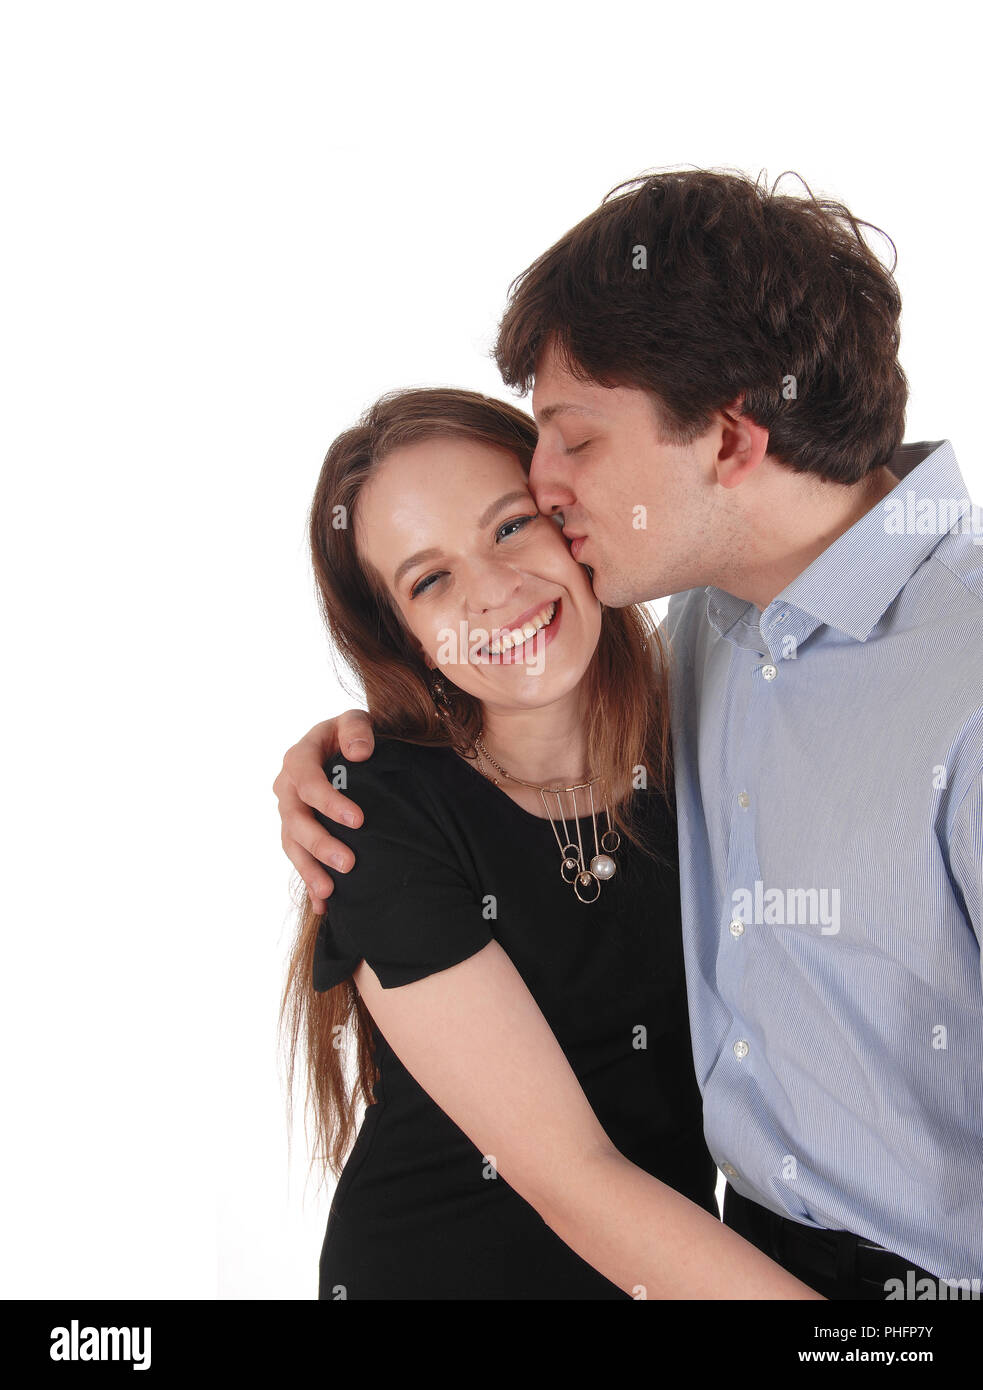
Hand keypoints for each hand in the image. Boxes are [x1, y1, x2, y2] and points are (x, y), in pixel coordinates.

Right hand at [272, 709, 374, 912]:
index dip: (329, 802)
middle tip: (348, 864)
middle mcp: (287, 789)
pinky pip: (299, 859)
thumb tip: (359, 753)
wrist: (346, 748)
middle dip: (320, 844)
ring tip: (330, 893)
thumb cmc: (351, 734)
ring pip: (292, 845)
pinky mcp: (297, 833)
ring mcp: (289, 813)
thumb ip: (356, 729)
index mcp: (298, 759)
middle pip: (296, 820)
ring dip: (309, 870)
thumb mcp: (354, 721)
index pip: (308, 782)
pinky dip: (310, 883)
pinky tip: (324, 907)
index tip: (358, 821)